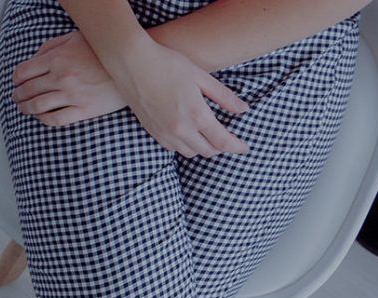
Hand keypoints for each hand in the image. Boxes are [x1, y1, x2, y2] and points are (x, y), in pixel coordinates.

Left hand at [13, 32, 129, 125]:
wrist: (128, 64)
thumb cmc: (102, 50)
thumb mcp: (74, 38)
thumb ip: (52, 45)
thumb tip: (35, 57)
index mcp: (56, 58)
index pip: (24, 71)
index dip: (16, 78)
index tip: (15, 82)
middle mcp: (61, 77)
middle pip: (28, 89)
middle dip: (18, 94)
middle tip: (16, 97)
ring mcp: (71, 95)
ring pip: (38, 106)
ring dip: (26, 108)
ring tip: (23, 108)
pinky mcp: (83, 110)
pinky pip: (56, 119)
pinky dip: (43, 119)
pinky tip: (40, 117)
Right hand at [107, 36, 248, 157]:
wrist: (132, 63)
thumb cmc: (168, 64)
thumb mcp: (201, 76)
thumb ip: (224, 96)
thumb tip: (244, 109)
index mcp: (196, 115)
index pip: (223, 141)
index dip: (237, 147)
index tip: (245, 148)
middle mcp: (181, 129)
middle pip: (208, 151)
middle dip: (221, 148)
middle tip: (228, 139)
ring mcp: (165, 133)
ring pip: (191, 153)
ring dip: (203, 148)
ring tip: (208, 136)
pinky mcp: (153, 132)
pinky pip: (174, 149)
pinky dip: (185, 146)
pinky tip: (188, 134)